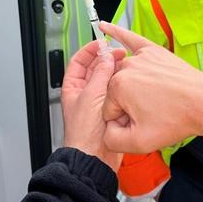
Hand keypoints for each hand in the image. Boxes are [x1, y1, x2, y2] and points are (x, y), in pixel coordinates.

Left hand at [62, 40, 125, 170]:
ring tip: (125, 68)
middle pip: (96, 69)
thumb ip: (101, 73)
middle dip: (108, 60)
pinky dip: (123, 88)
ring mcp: (98, 103)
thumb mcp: (92, 96)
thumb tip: (107, 57)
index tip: (102, 43)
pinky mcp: (110, 112)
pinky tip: (128, 85)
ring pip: (108, 81)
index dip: (89, 50)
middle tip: (120, 54)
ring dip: (117, 74)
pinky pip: (118, 95)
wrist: (94, 158)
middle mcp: (84, 94)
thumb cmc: (84, 134)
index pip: (79, 62)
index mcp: (73, 88)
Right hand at [100, 22, 202, 153]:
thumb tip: (105, 130)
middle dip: (128, 106)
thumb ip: (111, 139)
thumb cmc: (176, 120)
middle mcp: (126, 67)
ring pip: (124, 76)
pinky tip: (103, 26)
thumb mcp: (140, 142)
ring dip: (132, 87)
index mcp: (118, 87)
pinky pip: (130, 39)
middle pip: (115, 92)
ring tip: (152, 98)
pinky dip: (116, 32)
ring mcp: (140, 56)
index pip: (107, 109)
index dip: (123, 121)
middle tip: (151, 114)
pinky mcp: (153, 50)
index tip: (141, 123)